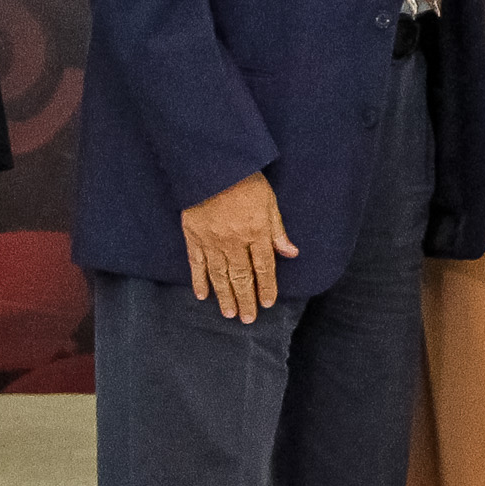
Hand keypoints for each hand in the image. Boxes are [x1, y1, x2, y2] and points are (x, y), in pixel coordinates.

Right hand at [180, 170, 299, 323]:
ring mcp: (211, 241)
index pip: (264, 267)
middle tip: (248, 319)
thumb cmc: (245, 181)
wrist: (211, 166)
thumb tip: (291, 253)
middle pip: (241, 277)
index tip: (267, 303)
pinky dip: (199, 281)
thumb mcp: (270, 201)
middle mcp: (234, 242)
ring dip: (225, 296)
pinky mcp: (193, 237)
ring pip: (220, 275)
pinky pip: (197, 264)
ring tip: (229, 313)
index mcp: (256, 232)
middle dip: (246, 299)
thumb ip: (278, 230)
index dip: (266, 287)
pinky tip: (202, 296)